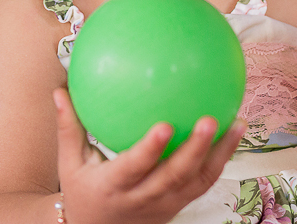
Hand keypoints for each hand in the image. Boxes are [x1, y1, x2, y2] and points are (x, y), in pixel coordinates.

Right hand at [53, 88, 244, 223]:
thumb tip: (60, 90)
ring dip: (220, 154)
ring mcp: (164, 205)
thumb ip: (68, 126)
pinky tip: (232, 134)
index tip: (164, 125)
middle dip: (195, 150)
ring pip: (197, 182)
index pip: (134, 168)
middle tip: (210, 119)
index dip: (150, 150)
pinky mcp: (178, 206)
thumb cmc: (82, 190)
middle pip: (174, 177)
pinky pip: (203, 183)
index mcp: (114, 187)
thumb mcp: (69, 163)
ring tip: (237, 123)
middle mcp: (143, 199)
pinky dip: (220, 160)